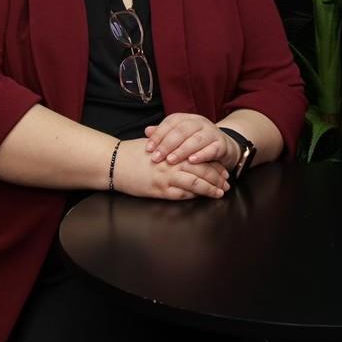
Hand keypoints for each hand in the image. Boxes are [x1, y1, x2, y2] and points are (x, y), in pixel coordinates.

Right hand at [113, 138, 229, 199]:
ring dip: (210, 189)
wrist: (113, 163)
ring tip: (220, 193)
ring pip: (195, 183)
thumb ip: (171, 146)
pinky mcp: (159, 190)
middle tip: (227, 184)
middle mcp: (172, 164)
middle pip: (202, 170)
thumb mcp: (154, 144)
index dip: (214, 164)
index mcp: (173, 151)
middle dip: (217, 178)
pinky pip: (181, 194)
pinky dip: (193, 196)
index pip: (200, 157)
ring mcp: (166, 177)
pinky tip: (202, 198)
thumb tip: (185, 148)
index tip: (223, 170)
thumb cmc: (132, 152)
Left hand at [144, 113, 237, 168]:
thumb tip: (147, 130)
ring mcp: (212, 132)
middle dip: (167, 145)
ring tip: (171, 160)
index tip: (148, 149)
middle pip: (182, 130)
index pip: (170, 123)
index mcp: (187, 118)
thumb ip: (164, 134)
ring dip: (182, 150)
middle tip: (157, 157)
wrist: (223, 147)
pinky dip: (202, 155)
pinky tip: (192, 161)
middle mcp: (200, 122)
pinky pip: (212, 148)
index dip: (158, 135)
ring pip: (196, 139)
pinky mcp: (222, 144)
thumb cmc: (195, 143)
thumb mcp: (180, 137)